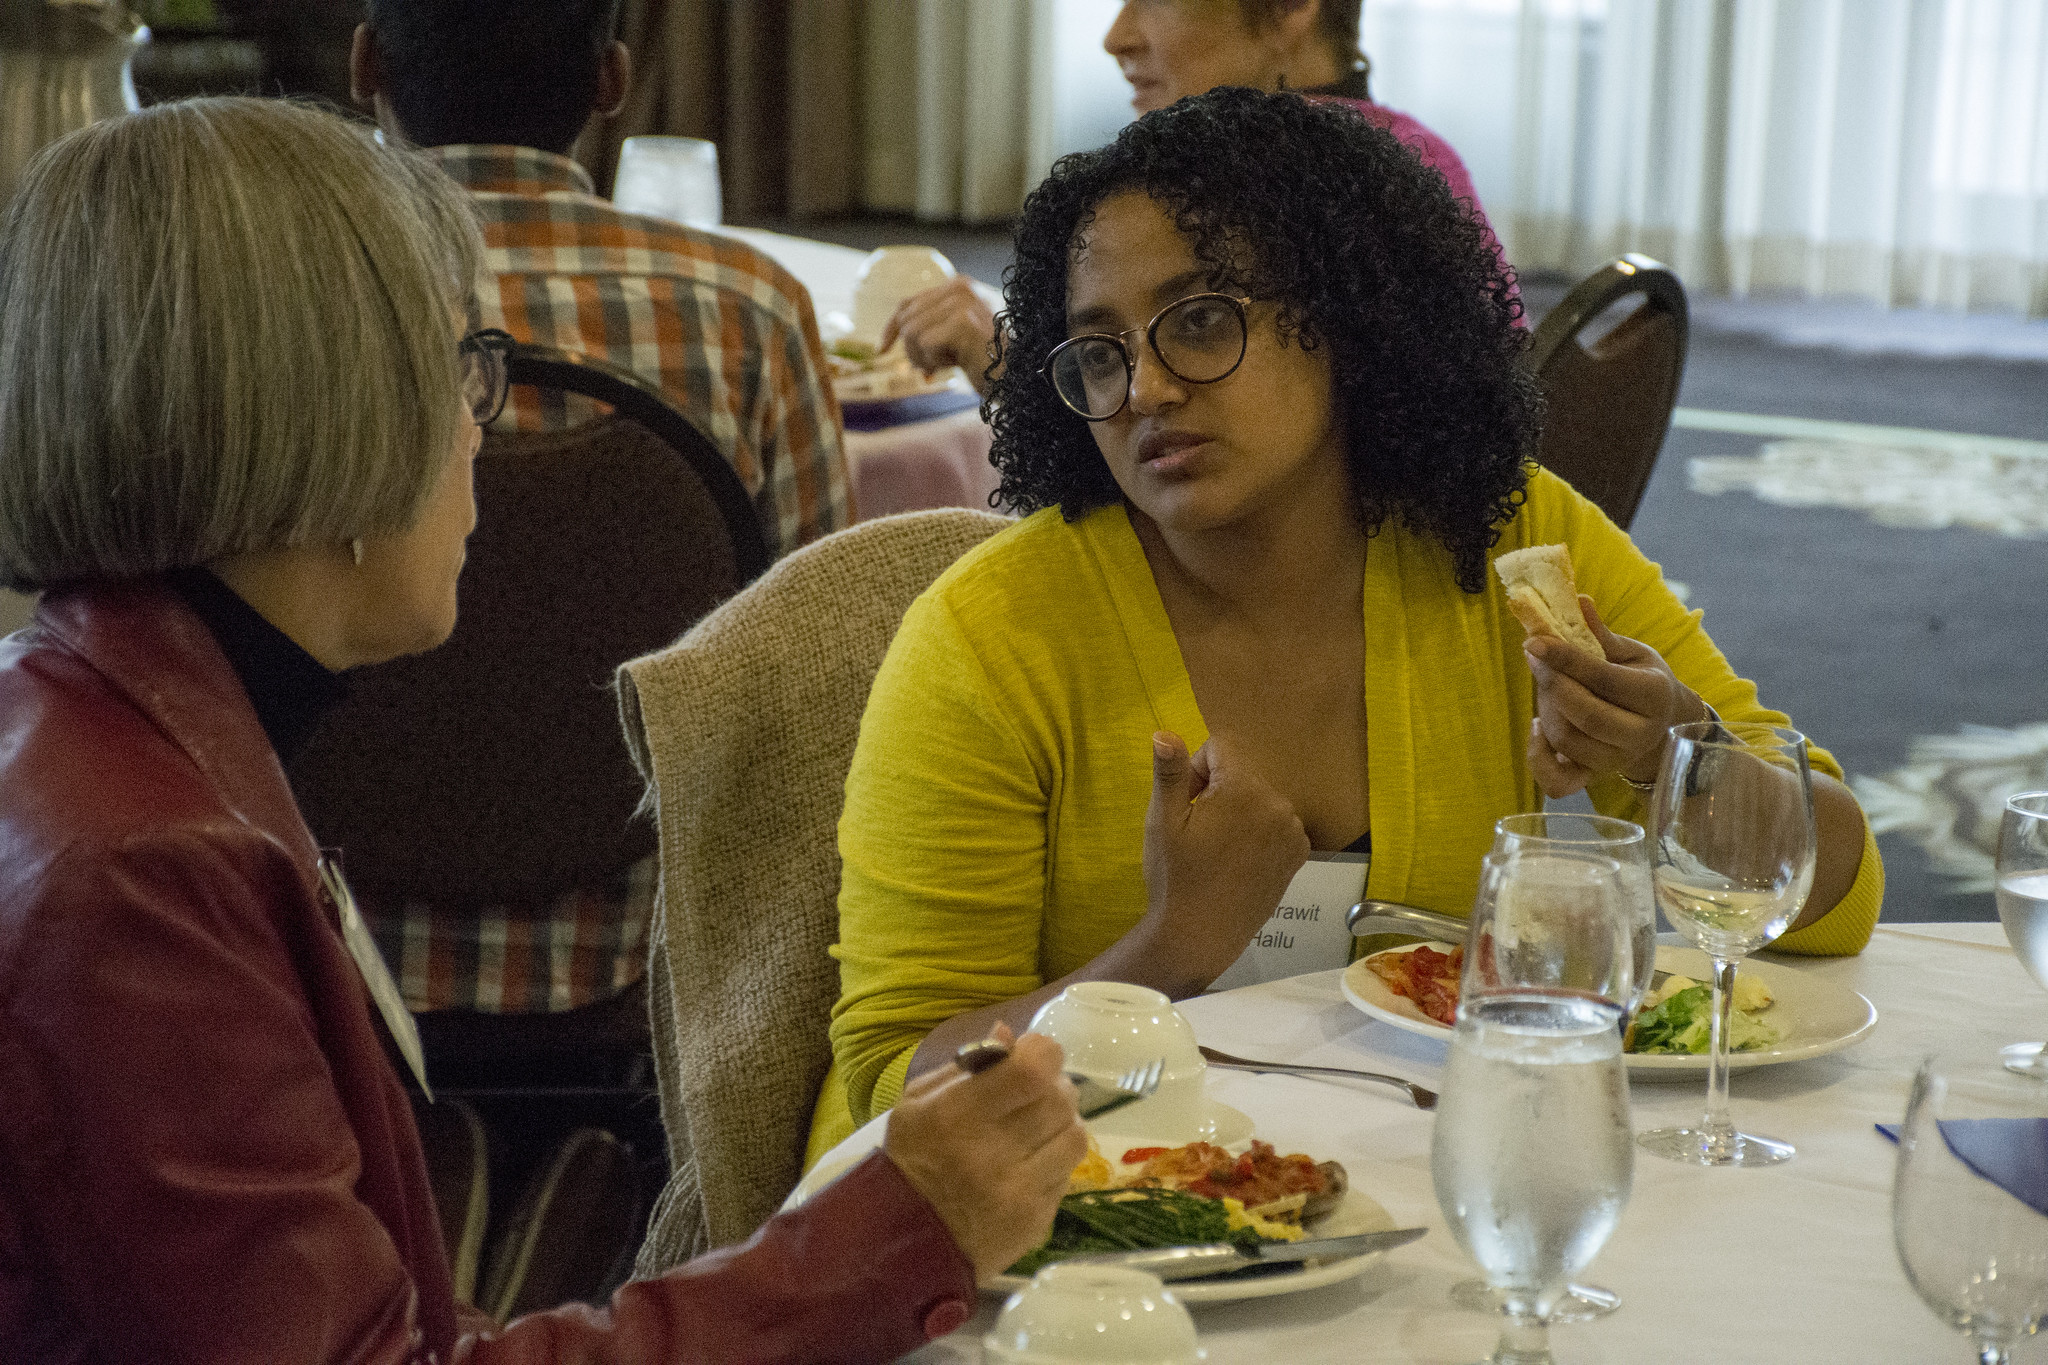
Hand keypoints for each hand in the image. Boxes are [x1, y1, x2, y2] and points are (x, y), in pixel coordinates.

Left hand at [879, 277, 998, 394]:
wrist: (1019, 376)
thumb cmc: (988, 360)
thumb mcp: (953, 336)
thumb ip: (930, 326)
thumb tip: (894, 337)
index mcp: (958, 286)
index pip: (908, 303)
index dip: (891, 328)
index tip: (882, 349)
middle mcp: (959, 288)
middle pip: (907, 320)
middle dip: (913, 351)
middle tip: (933, 367)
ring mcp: (962, 303)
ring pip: (912, 333)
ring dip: (924, 358)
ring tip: (947, 364)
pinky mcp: (962, 322)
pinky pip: (925, 344)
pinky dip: (935, 361)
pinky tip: (956, 364)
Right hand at [883, 1023, 1086, 1279]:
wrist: (903, 1243)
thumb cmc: (910, 1160)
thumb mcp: (918, 1103)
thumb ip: (966, 1066)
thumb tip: (1009, 1035)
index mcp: (957, 1116)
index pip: (1032, 1071)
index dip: (1042, 1053)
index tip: (1032, 1055)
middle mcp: (992, 1154)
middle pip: (1059, 1100)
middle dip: (1054, 1087)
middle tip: (1035, 1093)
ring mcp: (1019, 1193)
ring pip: (1074, 1136)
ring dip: (1061, 1124)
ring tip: (1037, 1129)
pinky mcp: (1036, 1222)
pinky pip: (1067, 1175)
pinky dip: (1054, 1162)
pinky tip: (1029, 1165)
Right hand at [1137, 731, 1309, 988]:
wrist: (1201, 935)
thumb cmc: (1175, 877)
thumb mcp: (1162, 822)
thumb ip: (1170, 773)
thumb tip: (1164, 732)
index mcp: (1244, 789)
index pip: (1220, 748)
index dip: (1196, 771)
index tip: (1187, 804)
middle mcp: (1277, 803)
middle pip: (1242, 773)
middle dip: (1218, 790)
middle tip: (1197, 831)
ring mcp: (1293, 830)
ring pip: (1259, 798)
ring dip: (1239, 811)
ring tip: (1217, 849)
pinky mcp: (1298, 854)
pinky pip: (1276, 823)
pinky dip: (1259, 832)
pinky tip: (1238, 862)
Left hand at [1525, 597, 1706, 797]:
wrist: (1663, 724)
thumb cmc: (1642, 680)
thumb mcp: (1631, 653)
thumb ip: (1602, 633)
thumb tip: (1579, 600)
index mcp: (1654, 695)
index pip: (1603, 679)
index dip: (1566, 659)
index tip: (1535, 640)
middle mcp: (1639, 734)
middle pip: (1585, 715)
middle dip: (1552, 682)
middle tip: (1535, 655)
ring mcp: (1615, 761)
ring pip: (1568, 742)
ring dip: (1546, 709)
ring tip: (1545, 682)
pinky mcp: (1593, 778)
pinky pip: (1558, 783)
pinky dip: (1537, 758)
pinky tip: (1536, 727)